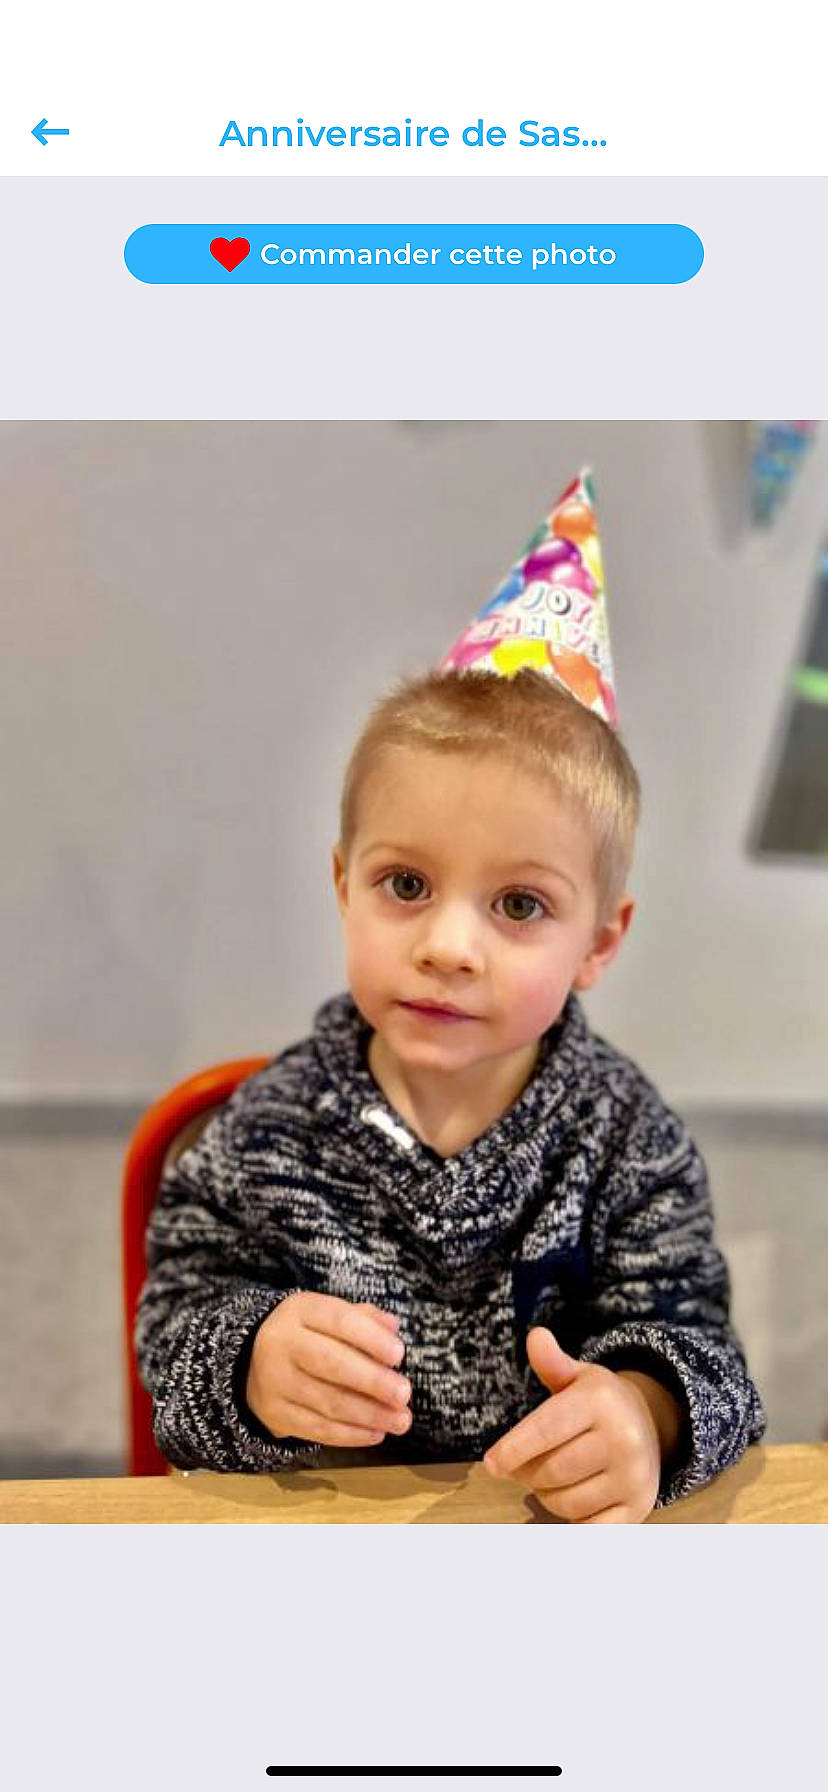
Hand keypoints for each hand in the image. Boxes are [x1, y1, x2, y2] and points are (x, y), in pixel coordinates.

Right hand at [246, 1292, 412, 1447]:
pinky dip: (350, 1434)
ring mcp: (275, 1381)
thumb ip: (363, 1318)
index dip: (371, 1338)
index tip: (399, 1355)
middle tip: (404, 1394)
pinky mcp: (275, 1414)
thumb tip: (393, 1328)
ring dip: (369, 1414)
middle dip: (372, 1381)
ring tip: (401, 1420)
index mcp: (300, 1311)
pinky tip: (376, 1433)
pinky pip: (317, 1428)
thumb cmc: (308, 1336)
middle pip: (331, 1363)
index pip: (339, 1320)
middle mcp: (281, 1343)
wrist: (252, 1362)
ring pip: (327, 1401)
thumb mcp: (328, 1316)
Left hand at [483, 1328, 664, 1522]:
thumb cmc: (599, 1402)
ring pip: (565, 1502)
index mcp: (600, 1401)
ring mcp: (634, 1476)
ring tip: (552, 1478)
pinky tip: (572, 1501)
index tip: (492, 1464)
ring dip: (547, 1496)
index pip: (545, 1430)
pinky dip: (573, 1519)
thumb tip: (536, 1338)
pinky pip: (589, 1528)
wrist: (651, 1424)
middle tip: (525, 1466)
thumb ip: (552, 1363)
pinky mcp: (639, 1507)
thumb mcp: (577, 1377)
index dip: (513, 1450)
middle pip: (550, 1471)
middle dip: (528, 1473)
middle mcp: (622, 1438)